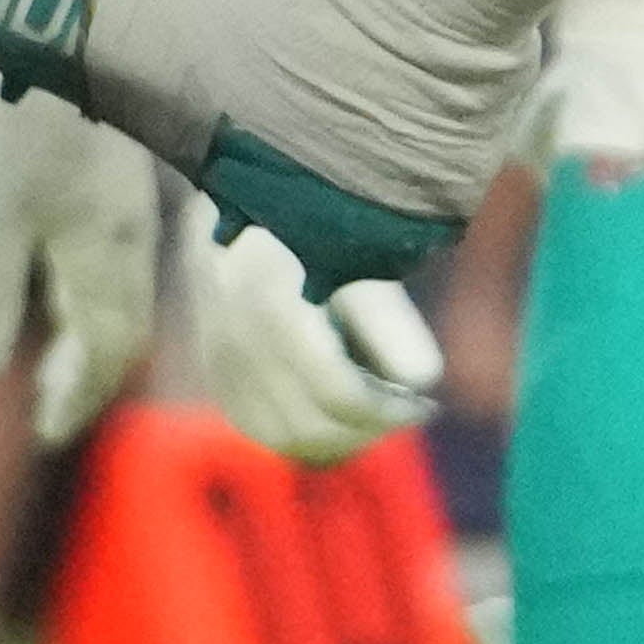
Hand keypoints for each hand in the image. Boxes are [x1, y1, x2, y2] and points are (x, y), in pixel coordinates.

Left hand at [0, 77, 168, 446]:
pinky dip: (93, 286)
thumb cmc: (30, 127)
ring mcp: (133, 204)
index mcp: (107, 261)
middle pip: (124, 326)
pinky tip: (66, 265)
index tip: (46, 432)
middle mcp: (132, 240)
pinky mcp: (123, 171)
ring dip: (92, 332)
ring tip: (56, 347)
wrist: (78, 27)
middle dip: (89, 374)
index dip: (78, 398)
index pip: (109, 352)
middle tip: (48, 406)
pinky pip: (118, 254)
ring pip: (122, 287)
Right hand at [181, 206, 443, 464]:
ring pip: (285, 437)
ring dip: (340, 439)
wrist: (243, 204)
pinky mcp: (217, 373)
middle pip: (310, 426)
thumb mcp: (361, 258)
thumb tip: (425, 379)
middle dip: (369, 429)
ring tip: (382, 416)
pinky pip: (262, 427)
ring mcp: (219, 363)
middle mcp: (238, 343)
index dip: (391, 411)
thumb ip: (390, 320)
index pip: (339, 393)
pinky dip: (308, 435)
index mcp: (276, 308)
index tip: (426, 406)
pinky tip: (345, 415)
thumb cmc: (316, 226)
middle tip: (409, 412)